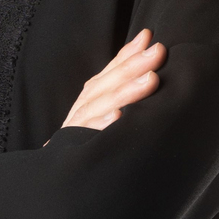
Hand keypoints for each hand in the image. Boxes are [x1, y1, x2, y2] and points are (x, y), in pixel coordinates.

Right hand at [46, 28, 166, 140]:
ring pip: (100, 106)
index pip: (111, 71)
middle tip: (158, 52)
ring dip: (125, 92)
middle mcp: (84, 109)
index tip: (151, 38)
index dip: (130, 54)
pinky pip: (86, 138)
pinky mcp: (72, 151)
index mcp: (92, 97)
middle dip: (134, 66)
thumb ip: (122, 73)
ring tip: (150, 80)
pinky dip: (101, 127)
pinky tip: (118, 118)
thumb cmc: (90, 136)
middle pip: (108, 83)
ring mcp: (77, 129)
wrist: (60, 181)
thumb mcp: (104, 103)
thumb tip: (145, 37)